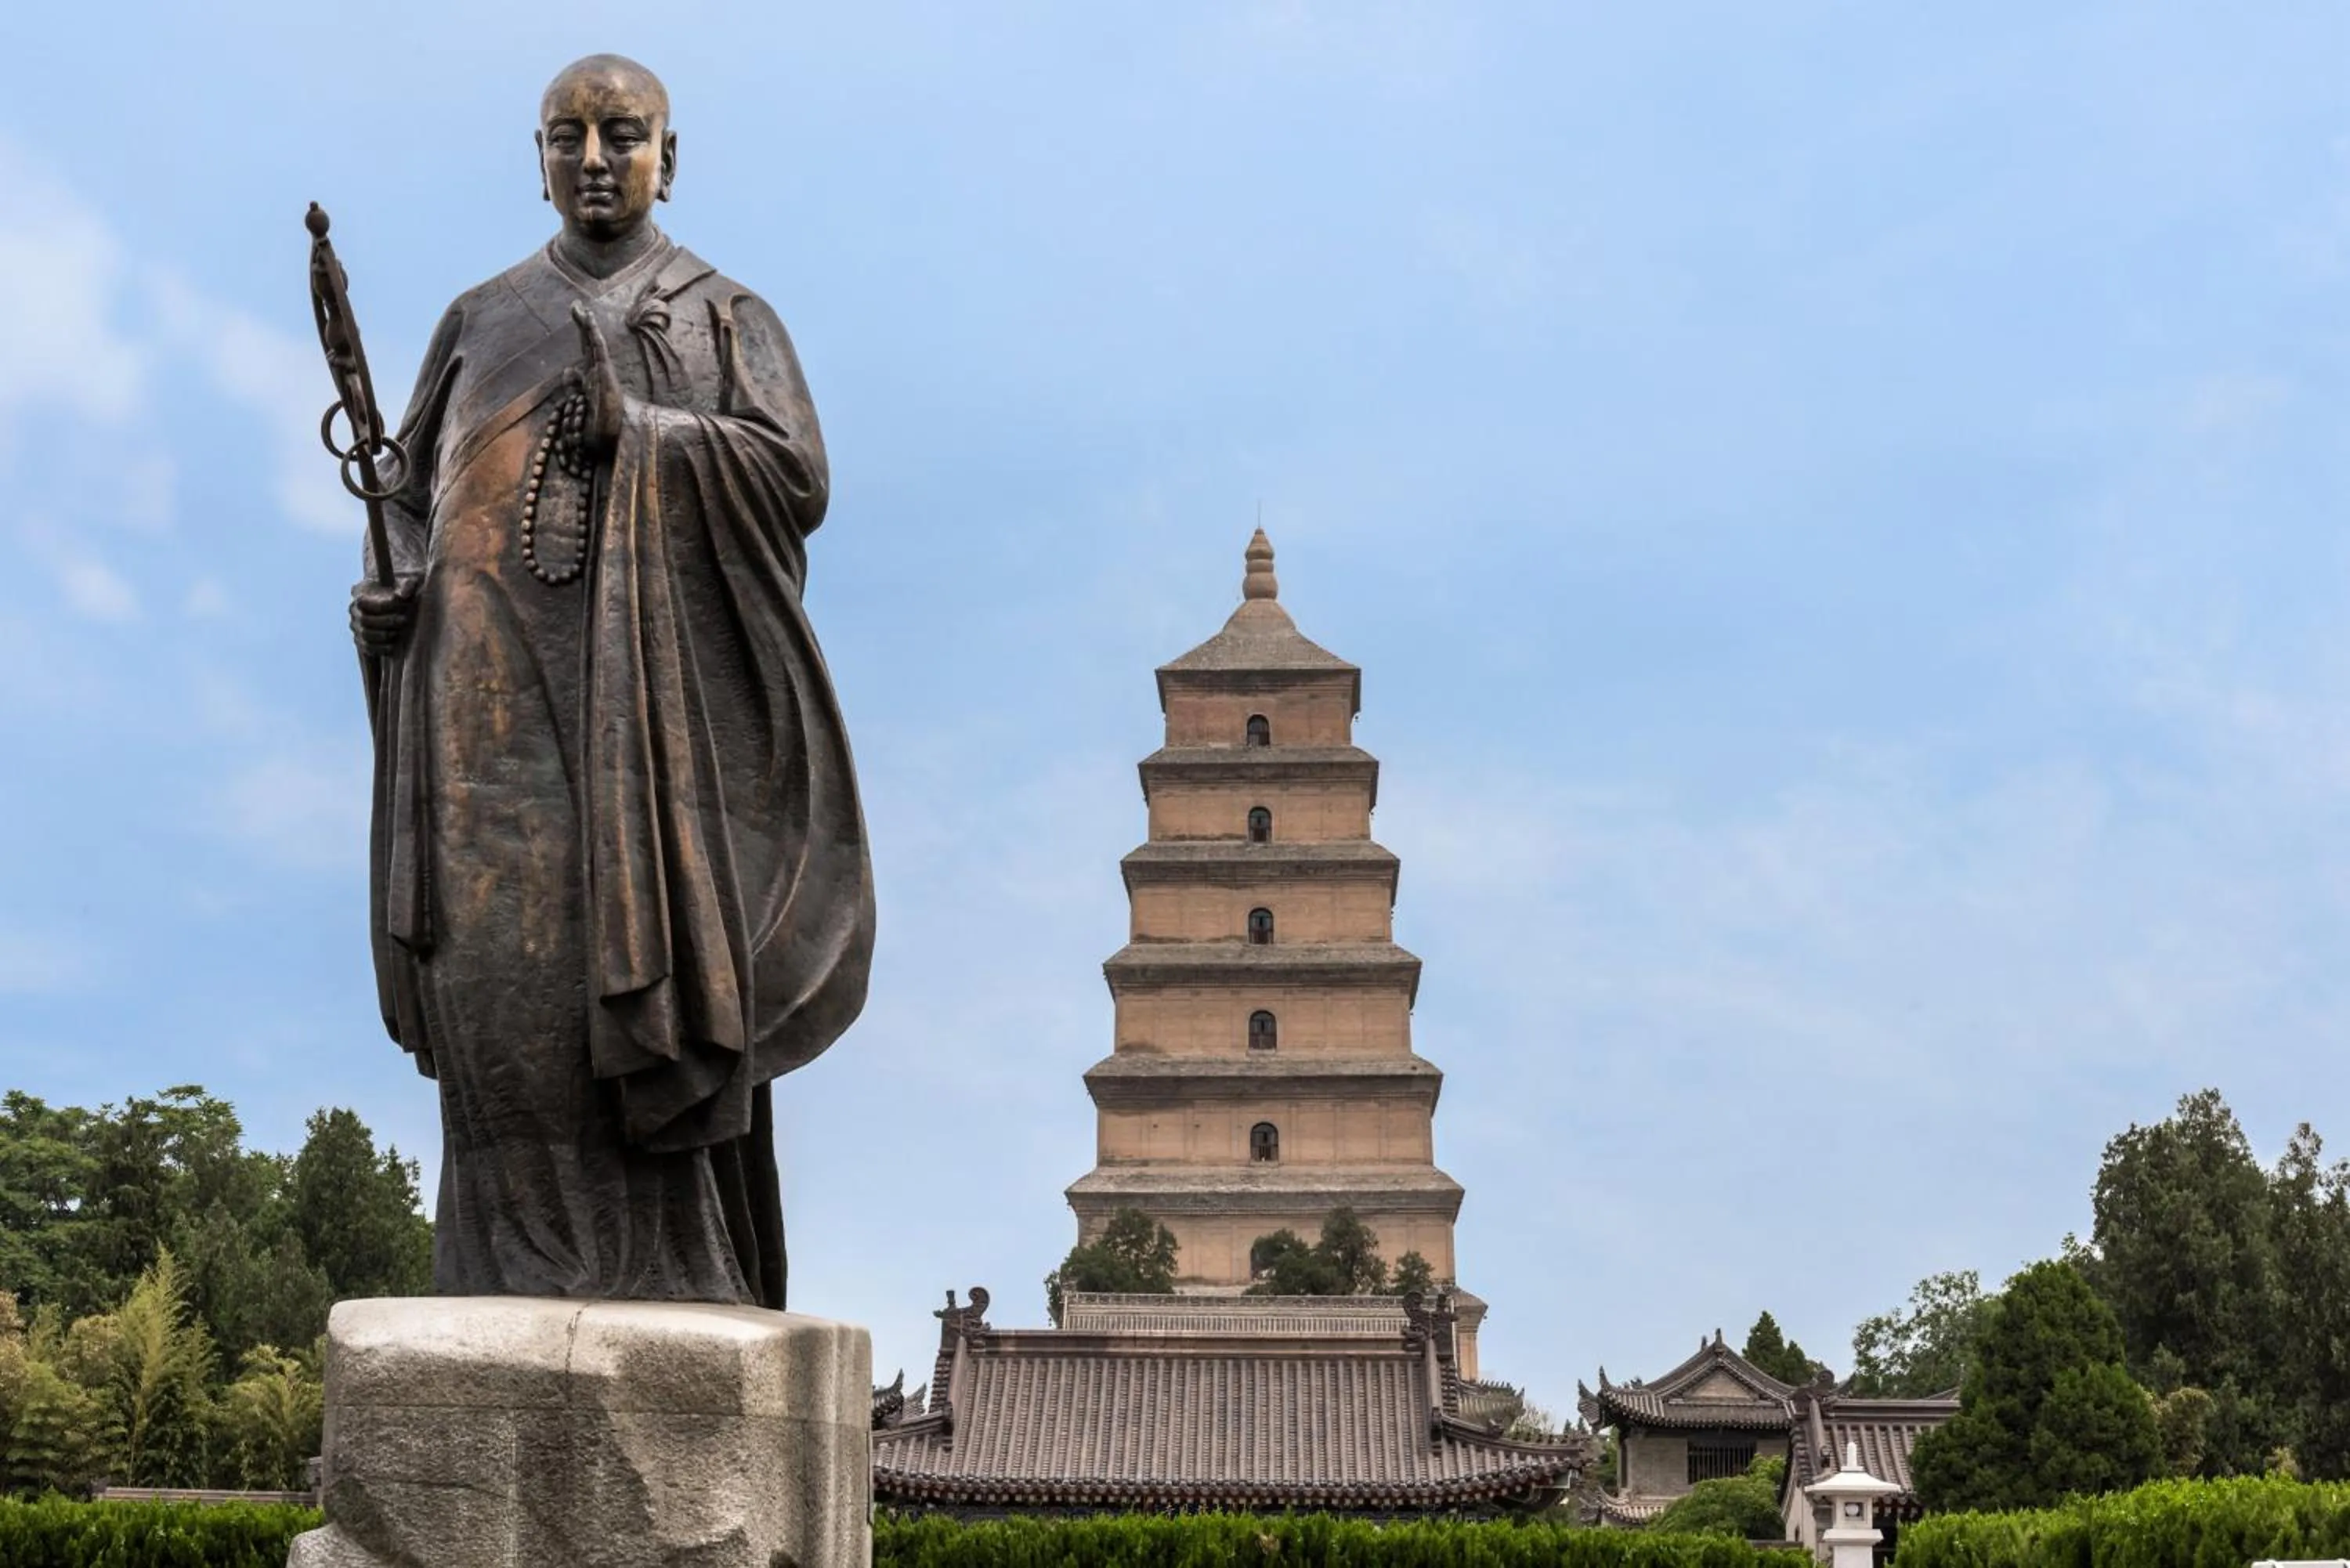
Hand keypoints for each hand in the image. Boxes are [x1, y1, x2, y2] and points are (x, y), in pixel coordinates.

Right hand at [350, 574, 420, 657]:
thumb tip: (402, 595)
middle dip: (386, 621)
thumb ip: (405, 586)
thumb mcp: (403, 585)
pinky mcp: (361, 641)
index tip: (399, 604)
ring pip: (365, 635)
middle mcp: (354, 611)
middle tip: (404, 619)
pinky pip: (367, 648)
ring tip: (399, 631)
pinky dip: (380, 648)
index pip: (362, 602)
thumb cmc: (398, 593)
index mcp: (359, 594)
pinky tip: (393, 646)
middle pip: (364, 620)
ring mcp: (356, 627)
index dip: (381, 605)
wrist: (394, 607)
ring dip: (384, 635)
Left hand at [569, 301, 623, 453]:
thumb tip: (568, 369)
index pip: (586, 351)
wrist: (612, 436)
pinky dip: (593, 333)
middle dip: (583, 324)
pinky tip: (589, 320)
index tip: (577, 320)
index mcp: (592, 378)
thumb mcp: (580, 402)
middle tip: (576, 305)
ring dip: (587, 324)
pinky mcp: (605, 371)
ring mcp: (603, 371)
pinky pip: (598, 348)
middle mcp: (598, 371)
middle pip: (588, 343)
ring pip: (593, 342)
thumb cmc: (598, 425)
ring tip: (579, 308)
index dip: (581, 335)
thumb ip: (574, 386)